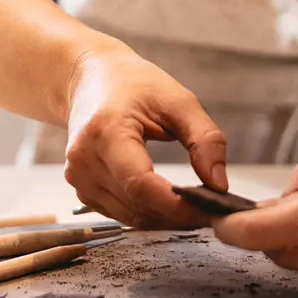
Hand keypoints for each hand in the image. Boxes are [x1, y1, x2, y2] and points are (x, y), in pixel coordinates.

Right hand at [62, 46, 227, 228]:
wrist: (92, 79)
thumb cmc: (135, 84)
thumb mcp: (179, 100)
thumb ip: (204, 139)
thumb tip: (219, 185)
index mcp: (106, 130)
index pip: (140, 183)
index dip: (176, 205)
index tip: (209, 211)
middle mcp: (84, 158)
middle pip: (136, 204)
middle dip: (178, 214)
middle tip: (212, 211)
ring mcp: (78, 176)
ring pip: (129, 216)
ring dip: (164, 218)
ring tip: (195, 206)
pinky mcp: (81, 188)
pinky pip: (120, 213)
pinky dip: (148, 212)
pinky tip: (169, 202)